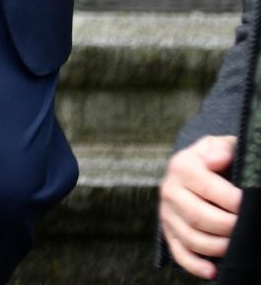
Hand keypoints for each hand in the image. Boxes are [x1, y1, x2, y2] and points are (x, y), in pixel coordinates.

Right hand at [159, 135, 240, 278]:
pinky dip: (195, 266)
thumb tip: (219, 159)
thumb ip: (221, 148)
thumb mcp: (217, 144)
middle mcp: (170, 190)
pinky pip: (179, 253)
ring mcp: (167, 213)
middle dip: (227, 227)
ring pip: (191, 238)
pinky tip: (213, 271)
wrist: (190, 169)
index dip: (232, 201)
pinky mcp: (168, 231)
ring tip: (236, 244)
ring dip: (217, 247)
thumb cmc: (211, 158)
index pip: (208, 187)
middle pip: (198, 216)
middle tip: (246, 227)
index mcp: (181, 165)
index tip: (249, 205)